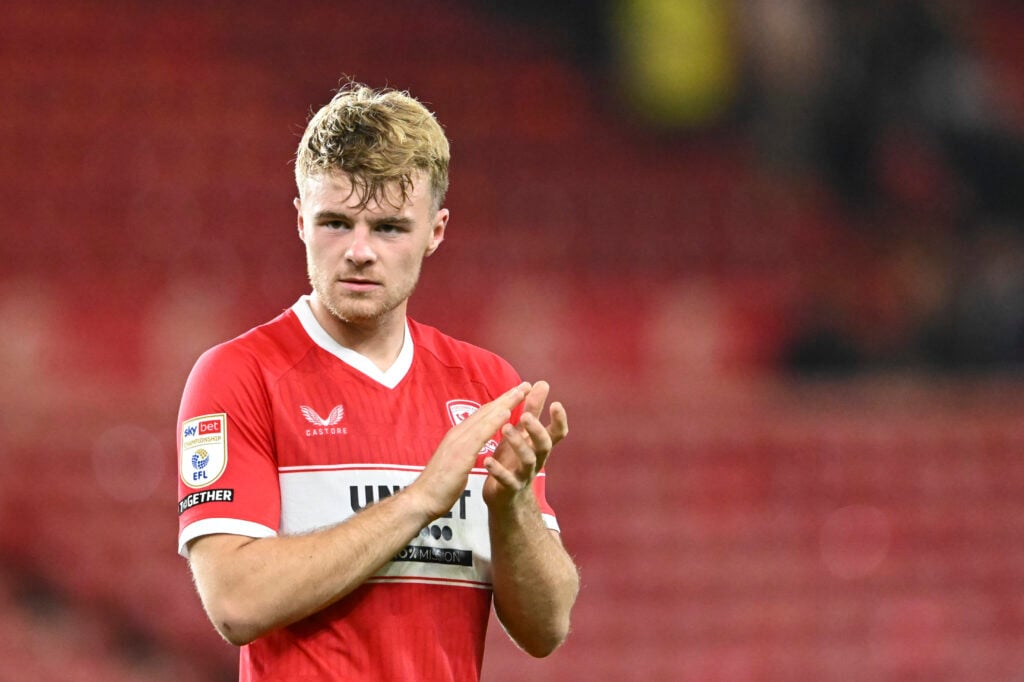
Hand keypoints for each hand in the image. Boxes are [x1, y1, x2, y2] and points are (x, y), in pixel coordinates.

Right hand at [411, 382, 529, 518]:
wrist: (423, 499)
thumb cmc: (439, 484)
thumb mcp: (455, 461)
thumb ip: (464, 449)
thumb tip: (471, 444)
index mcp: (458, 436)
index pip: (483, 415)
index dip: (500, 403)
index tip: (516, 394)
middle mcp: (458, 433)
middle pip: (486, 410)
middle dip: (506, 397)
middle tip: (525, 384)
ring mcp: (458, 441)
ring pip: (485, 417)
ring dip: (504, 403)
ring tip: (521, 392)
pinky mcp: (461, 452)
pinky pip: (481, 434)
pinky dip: (494, 421)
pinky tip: (507, 413)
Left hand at [483, 380, 567, 507]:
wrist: (505, 498)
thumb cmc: (514, 460)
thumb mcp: (523, 434)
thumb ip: (533, 410)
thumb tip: (542, 383)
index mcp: (539, 445)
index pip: (557, 432)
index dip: (559, 420)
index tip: (556, 403)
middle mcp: (537, 459)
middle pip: (545, 445)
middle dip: (537, 430)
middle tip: (526, 416)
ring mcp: (524, 474)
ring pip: (528, 460)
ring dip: (517, 444)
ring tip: (505, 429)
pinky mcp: (510, 488)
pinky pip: (507, 480)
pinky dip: (498, 470)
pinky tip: (487, 460)